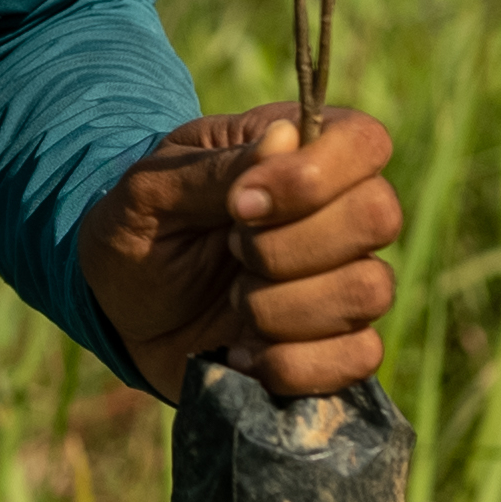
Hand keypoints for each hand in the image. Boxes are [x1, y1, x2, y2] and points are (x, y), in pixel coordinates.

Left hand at [73, 104, 402, 402]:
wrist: (122, 309)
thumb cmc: (142, 228)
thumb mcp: (153, 189)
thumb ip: (218, 168)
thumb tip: (287, 138)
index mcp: (299, 151)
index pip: (363, 142)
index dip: (313, 175)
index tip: (239, 203)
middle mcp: (338, 211)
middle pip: (378, 216)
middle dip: (288, 246)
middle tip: (230, 249)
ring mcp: (344, 281)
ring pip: (369, 291)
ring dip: (281, 306)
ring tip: (233, 301)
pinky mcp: (337, 346)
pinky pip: (360, 359)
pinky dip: (292, 363)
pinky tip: (242, 352)